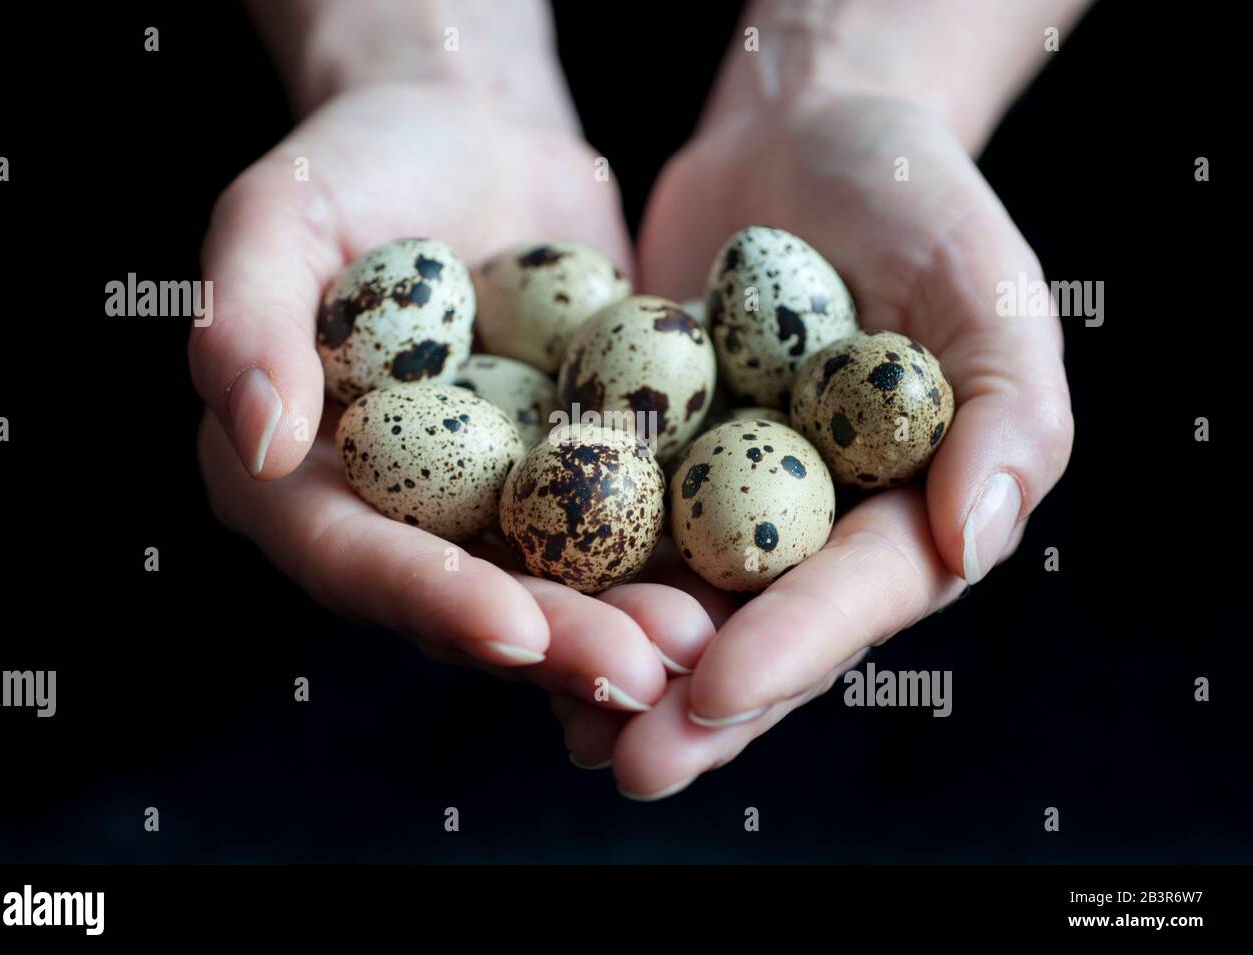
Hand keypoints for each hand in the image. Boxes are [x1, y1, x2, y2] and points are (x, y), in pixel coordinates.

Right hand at [191, 75, 721, 709]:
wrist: (471, 136)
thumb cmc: (356, 164)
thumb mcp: (276, 217)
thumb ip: (241, 321)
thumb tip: (261, 443)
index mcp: (301, 482)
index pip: (355, 558)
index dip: (429, 599)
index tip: (514, 628)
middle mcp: (398, 516)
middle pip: (469, 598)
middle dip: (558, 643)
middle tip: (643, 673)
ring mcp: (492, 503)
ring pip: (558, 583)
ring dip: (629, 625)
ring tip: (704, 648)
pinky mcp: (575, 474)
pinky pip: (624, 523)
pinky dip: (677, 558)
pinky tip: (741, 586)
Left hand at [557, 93, 1072, 795]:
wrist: (805, 136)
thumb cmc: (916, 200)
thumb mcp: (984, 284)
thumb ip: (1006, 410)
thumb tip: (973, 542)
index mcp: (910, 511)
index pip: (854, 596)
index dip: (790, 652)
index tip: (718, 694)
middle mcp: (816, 528)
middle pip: (758, 631)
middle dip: (693, 704)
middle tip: (626, 765)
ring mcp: (727, 502)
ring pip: (675, 603)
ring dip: (618, 668)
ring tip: (561, 727)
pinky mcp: (653, 461)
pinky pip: (607, 527)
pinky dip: (566, 577)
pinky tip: (513, 624)